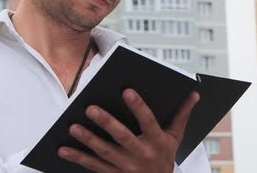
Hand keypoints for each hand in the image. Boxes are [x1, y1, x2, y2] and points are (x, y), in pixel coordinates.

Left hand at [58, 89, 199, 172]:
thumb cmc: (165, 157)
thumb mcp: (176, 137)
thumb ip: (182, 114)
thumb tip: (193, 94)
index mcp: (157, 142)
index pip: (148, 121)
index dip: (138, 106)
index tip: (127, 91)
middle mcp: (141, 155)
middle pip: (122, 137)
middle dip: (106, 122)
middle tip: (91, 108)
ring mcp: (125, 167)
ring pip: (104, 152)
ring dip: (88, 140)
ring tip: (73, 127)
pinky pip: (93, 166)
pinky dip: (77, 157)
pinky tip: (63, 148)